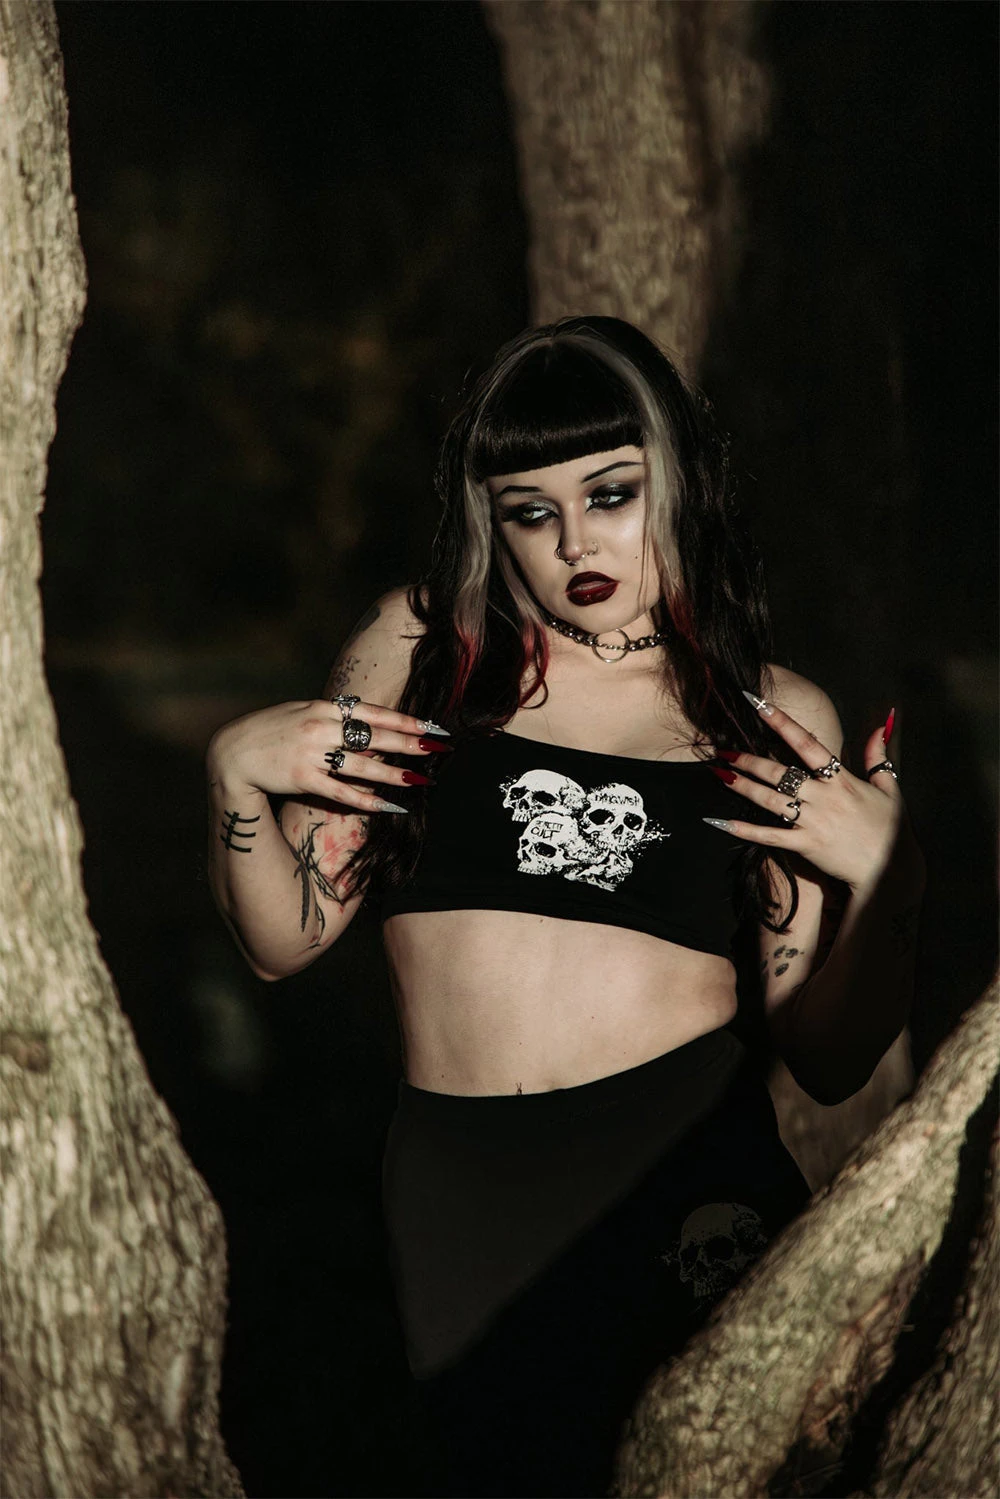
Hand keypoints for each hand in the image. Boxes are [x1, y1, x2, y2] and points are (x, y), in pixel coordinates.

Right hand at [206, 698, 449, 814]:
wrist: (231, 752)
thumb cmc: (268, 731)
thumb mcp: (300, 713)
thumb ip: (332, 717)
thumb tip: (366, 723)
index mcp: (322, 707)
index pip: (373, 712)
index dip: (405, 720)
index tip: (432, 727)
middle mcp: (320, 727)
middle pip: (375, 736)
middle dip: (410, 744)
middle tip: (441, 749)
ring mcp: (310, 753)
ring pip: (362, 765)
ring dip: (394, 773)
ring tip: (421, 780)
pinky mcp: (301, 779)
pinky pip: (341, 791)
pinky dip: (366, 800)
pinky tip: (389, 805)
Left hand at [706, 701, 924, 896]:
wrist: (891, 869)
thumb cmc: (889, 828)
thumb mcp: (889, 787)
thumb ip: (877, 755)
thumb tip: (883, 724)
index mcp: (841, 779)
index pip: (807, 743)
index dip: (782, 722)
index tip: (758, 705)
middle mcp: (824, 797)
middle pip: (779, 773)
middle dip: (749, 760)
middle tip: (722, 750)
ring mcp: (813, 822)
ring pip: (770, 800)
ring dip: (742, 786)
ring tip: (719, 774)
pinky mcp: (806, 846)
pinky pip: (770, 836)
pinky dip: (745, 829)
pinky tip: (721, 822)